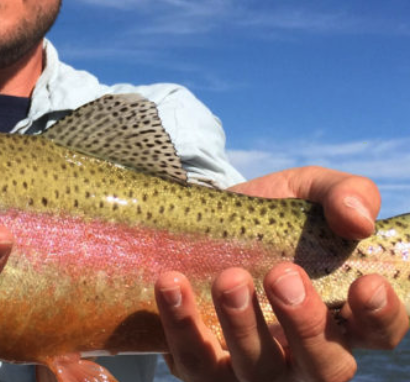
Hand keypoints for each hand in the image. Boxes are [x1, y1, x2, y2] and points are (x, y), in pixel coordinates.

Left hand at [154, 166, 407, 381]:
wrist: (201, 217)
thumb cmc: (270, 214)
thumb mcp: (307, 191)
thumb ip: (343, 193)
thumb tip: (357, 218)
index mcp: (342, 314)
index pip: (378, 333)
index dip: (381, 316)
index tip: (366, 284)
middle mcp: (302, 353)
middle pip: (324, 367)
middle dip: (305, 326)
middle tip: (282, 276)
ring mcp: (251, 366)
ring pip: (257, 372)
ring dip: (242, 328)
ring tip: (228, 278)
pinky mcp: (199, 362)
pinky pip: (192, 359)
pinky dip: (181, 325)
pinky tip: (172, 284)